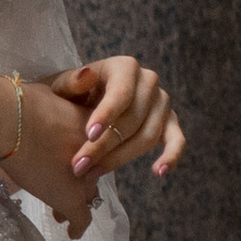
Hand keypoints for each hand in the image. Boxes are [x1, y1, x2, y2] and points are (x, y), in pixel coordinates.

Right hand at [2, 81, 99, 239]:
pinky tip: (72, 232)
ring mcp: (82, 177)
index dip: (90, 154)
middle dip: (85, 181)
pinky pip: (80, 217)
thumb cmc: (24, 103)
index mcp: (91, 124)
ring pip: (85, 195)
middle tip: (78, 190)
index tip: (77, 162)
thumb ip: (74, 84)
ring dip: (76, 205)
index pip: (99, 144)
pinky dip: (76, 225)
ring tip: (64, 215)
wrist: (13, 122)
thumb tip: (91, 72)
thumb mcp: (56, 87)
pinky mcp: (69, 198)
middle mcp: (93, 152)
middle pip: (95, 171)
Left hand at [52, 54, 184, 180]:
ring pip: (149, 134)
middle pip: (133, 119)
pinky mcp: (169, 122)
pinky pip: (176, 140)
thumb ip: (70, 82)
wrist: (84, 102)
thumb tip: (86, 75)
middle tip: (79, 165)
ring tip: (94, 173)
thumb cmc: (71, 94)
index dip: (107, 114)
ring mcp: (162, 102)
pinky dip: (171, 156)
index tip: (88, 135)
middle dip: (105, 145)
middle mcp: (148, 81)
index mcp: (124, 67)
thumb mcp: (63, 85)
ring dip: (122, 158)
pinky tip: (159, 172)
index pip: (121, 92)